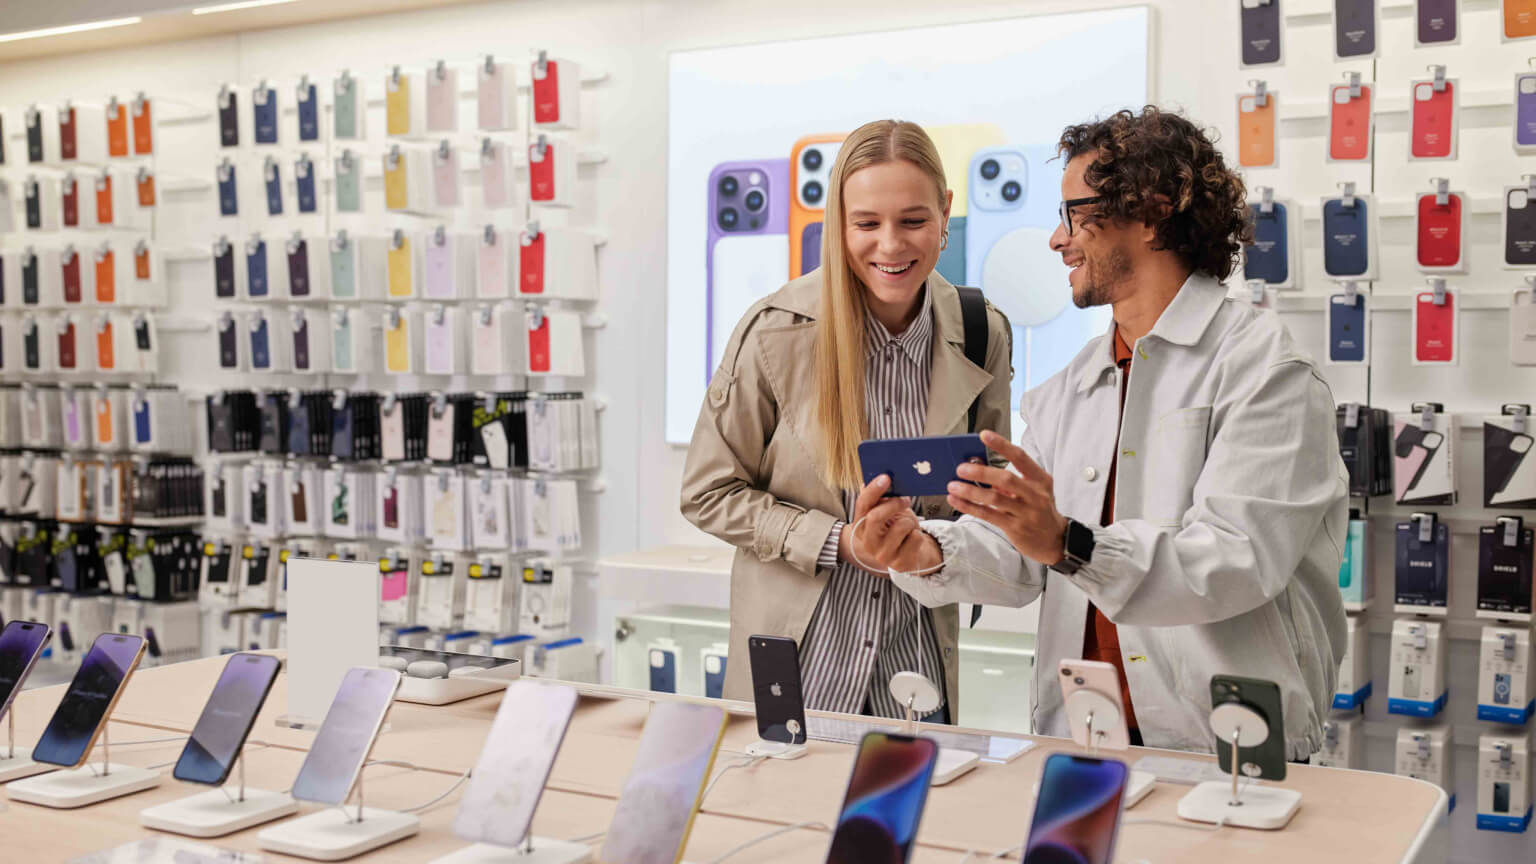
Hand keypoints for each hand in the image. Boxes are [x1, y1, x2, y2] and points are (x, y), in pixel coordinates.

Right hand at [845, 474, 941, 576]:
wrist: (911, 554)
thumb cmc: (897, 529)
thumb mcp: (886, 512)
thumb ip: (880, 499)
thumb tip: (880, 477)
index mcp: (860, 526)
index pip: (862, 505)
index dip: (873, 490)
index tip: (885, 478)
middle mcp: (868, 542)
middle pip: (875, 517)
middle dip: (894, 504)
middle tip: (905, 499)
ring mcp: (883, 555)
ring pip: (900, 527)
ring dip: (909, 520)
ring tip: (909, 525)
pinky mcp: (899, 564)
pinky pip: (915, 539)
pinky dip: (918, 534)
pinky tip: (913, 539)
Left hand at [948, 430, 1068, 565]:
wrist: (1054, 540)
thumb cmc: (1039, 510)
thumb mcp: (1032, 490)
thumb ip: (1009, 480)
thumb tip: (978, 466)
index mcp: (1040, 479)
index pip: (1020, 457)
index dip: (1002, 445)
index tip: (984, 435)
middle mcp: (1035, 494)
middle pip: (1006, 479)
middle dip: (981, 472)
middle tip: (961, 468)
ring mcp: (1026, 512)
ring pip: (994, 499)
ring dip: (970, 491)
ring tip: (952, 485)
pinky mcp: (1016, 528)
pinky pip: (988, 515)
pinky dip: (970, 506)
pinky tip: (957, 501)